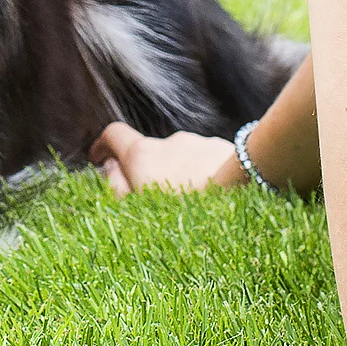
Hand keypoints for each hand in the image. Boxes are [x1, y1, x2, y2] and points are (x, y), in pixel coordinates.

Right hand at [88, 122, 243, 194]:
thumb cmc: (189, 211)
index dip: (104, 145)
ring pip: (182, 158)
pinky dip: (205, 175)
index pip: (114, 134)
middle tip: (155, 201)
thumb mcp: (141, 208)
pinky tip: (216, 199)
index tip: (100, 158)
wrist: (246, 193)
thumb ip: (118, 186)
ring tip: (193, 207)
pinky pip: (208, 161)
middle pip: (150, 151)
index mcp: (143, 154)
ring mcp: (199, 143)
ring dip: (181, 175)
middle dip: (149, 172)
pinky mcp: (224, 149)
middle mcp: (170, 141)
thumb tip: (109, 168)